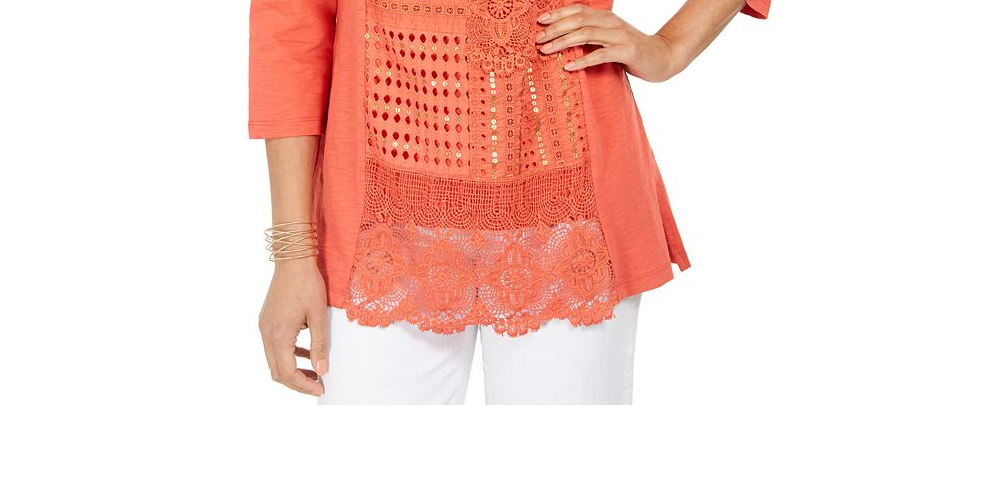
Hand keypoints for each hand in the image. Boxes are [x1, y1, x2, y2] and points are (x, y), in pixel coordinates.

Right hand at [258, 258, 328, 395]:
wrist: (292, 260)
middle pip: (277, 372)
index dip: (304, 385)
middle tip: (317, 385)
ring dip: (292, 370)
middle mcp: (267, 333)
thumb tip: (322, 370)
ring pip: (274, 360)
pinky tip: (306, 353)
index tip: (320, 388)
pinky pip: (274, 346)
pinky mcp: (266, 321)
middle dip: (297, 382)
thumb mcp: (318, 316)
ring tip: (314, 372)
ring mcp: (264, 327)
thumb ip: (320, 345)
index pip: (287, 373)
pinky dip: (289, 355)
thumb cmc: (307, 284)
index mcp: (279, 335)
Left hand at [536, 3, 687, 82]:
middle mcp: (612, 23)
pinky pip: (600, 55)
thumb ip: (592, 36)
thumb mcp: (610, 38)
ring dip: (563, 42)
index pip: (578, 10)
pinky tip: (568, 66)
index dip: (558, 14)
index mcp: (606, 18)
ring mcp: (619, 36)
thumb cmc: (631, 50)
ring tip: (546, 51)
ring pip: (586, 35)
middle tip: (538, 38)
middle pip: (578, 20)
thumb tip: (564, 40)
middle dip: (555, 28)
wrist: (663, 57)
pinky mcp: (626, 52)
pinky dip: (582, 60)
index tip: (540, 21)